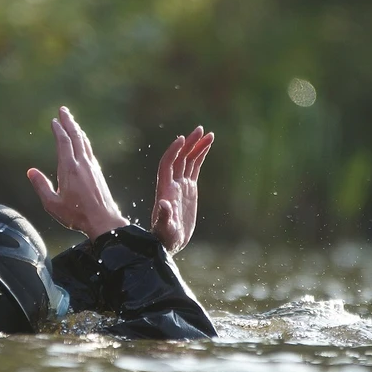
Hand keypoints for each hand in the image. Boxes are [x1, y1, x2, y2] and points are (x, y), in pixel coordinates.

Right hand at [27, 107, 128, 240]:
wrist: (103, 221)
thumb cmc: (76, 214)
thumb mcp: (52, 204)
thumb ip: (41, 186)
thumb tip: (31, 171)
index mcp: (69, 168)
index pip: (63, 142)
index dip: (58, 129)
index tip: (54, 120)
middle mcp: (82, 164)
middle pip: (75, 136)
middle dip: (69, 122)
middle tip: (64, 110)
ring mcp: (92, 167)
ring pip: (84, 142)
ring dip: (77, 130)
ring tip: (72, 122)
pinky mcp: (98, 172)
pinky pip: (89, 150)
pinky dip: (84, 141)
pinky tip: (82, 142)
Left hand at [151, 126, 213, 255]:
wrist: (169, 242)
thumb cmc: (165, 237)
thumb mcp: (165, 228)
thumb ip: (164, 216)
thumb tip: (163, 204)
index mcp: (165, 189)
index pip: (167, 164)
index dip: (173, 151)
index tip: (182, 139)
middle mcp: (172, 184)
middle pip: (180, 158)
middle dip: (190, 143)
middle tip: (201, 129)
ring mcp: (181, 185)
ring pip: (188, 160)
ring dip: (197, 146)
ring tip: (209, 134)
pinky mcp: (189, 189)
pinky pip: (194, 168)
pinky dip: (200, 157)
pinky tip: (207, 146)